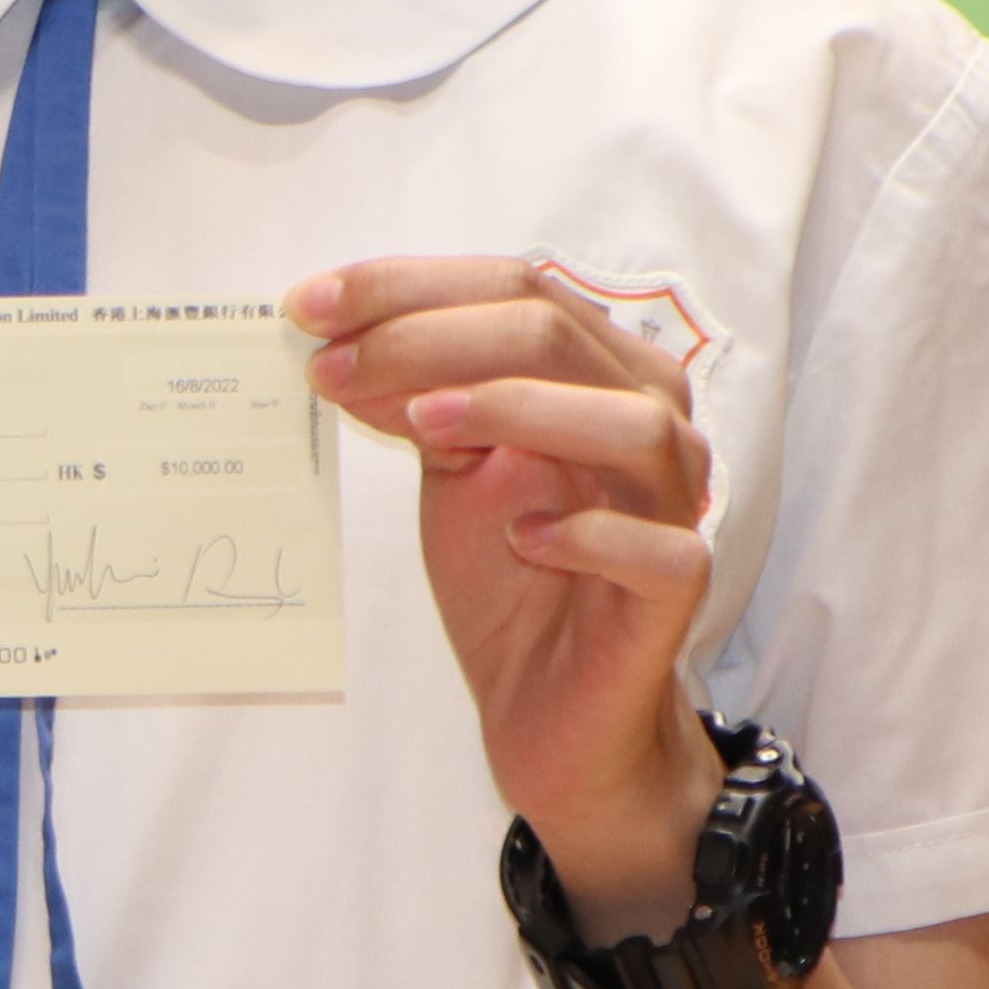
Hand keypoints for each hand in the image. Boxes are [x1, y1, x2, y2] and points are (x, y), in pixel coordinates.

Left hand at [291, 257, 720, 926]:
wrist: (544, 703)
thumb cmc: (505, 571)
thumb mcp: (448, 465)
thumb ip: (417, 395)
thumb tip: (339, 332)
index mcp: (599, 368)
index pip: (515, 285)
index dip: (407, 287)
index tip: (308, 305)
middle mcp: (649, 417)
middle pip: (555, 332)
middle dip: (428, 338)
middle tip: (333, 368)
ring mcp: (675, 503)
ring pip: (628, 423)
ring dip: (515, 408)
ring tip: (421, 422)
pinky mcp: (680, 586)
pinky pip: (654, 545)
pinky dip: (584, 531)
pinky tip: (521, 536)